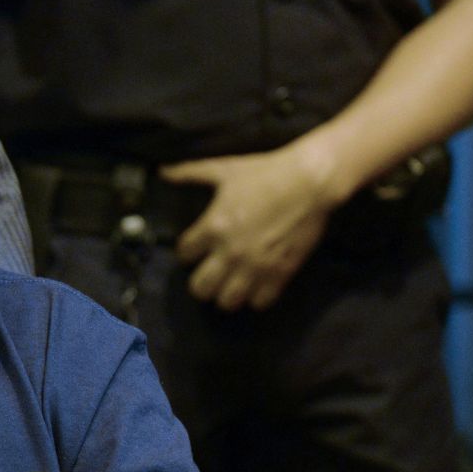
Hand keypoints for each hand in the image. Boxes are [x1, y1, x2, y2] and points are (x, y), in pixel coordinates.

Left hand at [163, 146, 341, 310]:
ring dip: (225, 295)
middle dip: (200, 283)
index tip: (194, 248)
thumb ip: (189, 172)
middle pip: (200, 288)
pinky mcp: (280, 273)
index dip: (186, 251)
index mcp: (213, 227)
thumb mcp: (223, 169)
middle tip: (208, 275)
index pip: (184, 254)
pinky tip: (255, 287)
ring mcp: (256, 266)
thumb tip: (162, 171)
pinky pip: (260, 302)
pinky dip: (255, 298)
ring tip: (230, 286)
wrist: (310, 181)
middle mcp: (230, 252)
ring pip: (228, 302)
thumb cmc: (265, 172)